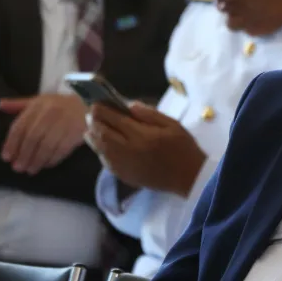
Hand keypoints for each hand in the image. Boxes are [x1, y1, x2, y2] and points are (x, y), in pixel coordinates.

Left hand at [0, 93, 87, 173]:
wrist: (91, 103)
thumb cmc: (61, 104)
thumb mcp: (40, 100)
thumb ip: (19, 105)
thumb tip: (0, 105)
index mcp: (38, 105)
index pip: (21, 126)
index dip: (12, 143)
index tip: (6, 157)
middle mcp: (50, 113)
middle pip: (33, 138)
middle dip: (24, 155)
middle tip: (18, 168)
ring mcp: (64, 123)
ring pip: (46, 146)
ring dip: (37, 160)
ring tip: (30, 170)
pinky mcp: (76, 133)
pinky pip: (61, 150)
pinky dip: (52, 159)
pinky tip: (46, 165)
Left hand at [86, 102, 205, 196]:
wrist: (188, 177)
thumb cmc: (183, 147)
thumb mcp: (172, 124)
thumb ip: (149, 114)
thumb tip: (129, 105)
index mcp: (141, 135)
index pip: (114, 119)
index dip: (101, 109)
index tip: (97, 103)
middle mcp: (127, 150)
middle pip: (101, 133)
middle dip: (94, 121)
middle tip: (93, 113)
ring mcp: (123, 165)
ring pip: (99, 148)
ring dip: (93, 136)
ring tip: (94, 128)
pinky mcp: (123, 175)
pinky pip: (104, 160)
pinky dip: (100, 150)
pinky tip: (104, 145)